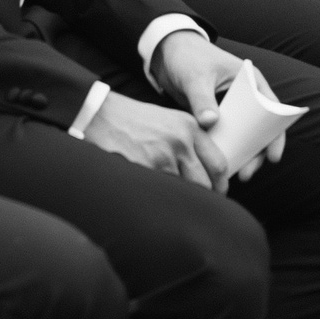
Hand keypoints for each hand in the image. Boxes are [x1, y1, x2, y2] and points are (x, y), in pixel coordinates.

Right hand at [83, 89, 228, 193]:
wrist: (100, 114)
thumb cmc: (133, 121)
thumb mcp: (169, 122)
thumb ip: (189, 143)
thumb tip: (205, 175)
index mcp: (190, 127)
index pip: (218, 164)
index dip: (220, 185)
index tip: (216, 194)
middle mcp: (180, 141)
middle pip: (204, 184)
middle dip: (200, 198)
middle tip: (192, 204)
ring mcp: (162, 155)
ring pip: (182, 192)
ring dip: (176, 198)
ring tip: (166, 197)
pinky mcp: (145, 167)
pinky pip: (161, 192)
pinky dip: (158, 197)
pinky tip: (150, 193)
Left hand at [149, 30, 284, 178]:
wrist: (167, 52)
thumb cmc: (187, 57)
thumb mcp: (196, 77)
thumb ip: (202, 100)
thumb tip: (210, 123)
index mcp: (251, 81)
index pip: (272, 111)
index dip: (275, 135)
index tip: (272, 157)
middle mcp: (245, 96)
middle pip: (259, 129)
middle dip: (255, 153)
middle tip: (246, 173)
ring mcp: (231, 108)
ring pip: (242, 136)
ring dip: (240, 154)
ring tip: (233, 175)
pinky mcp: (216, 116)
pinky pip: (225, 136)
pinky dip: (224, 149)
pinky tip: (218, 165)